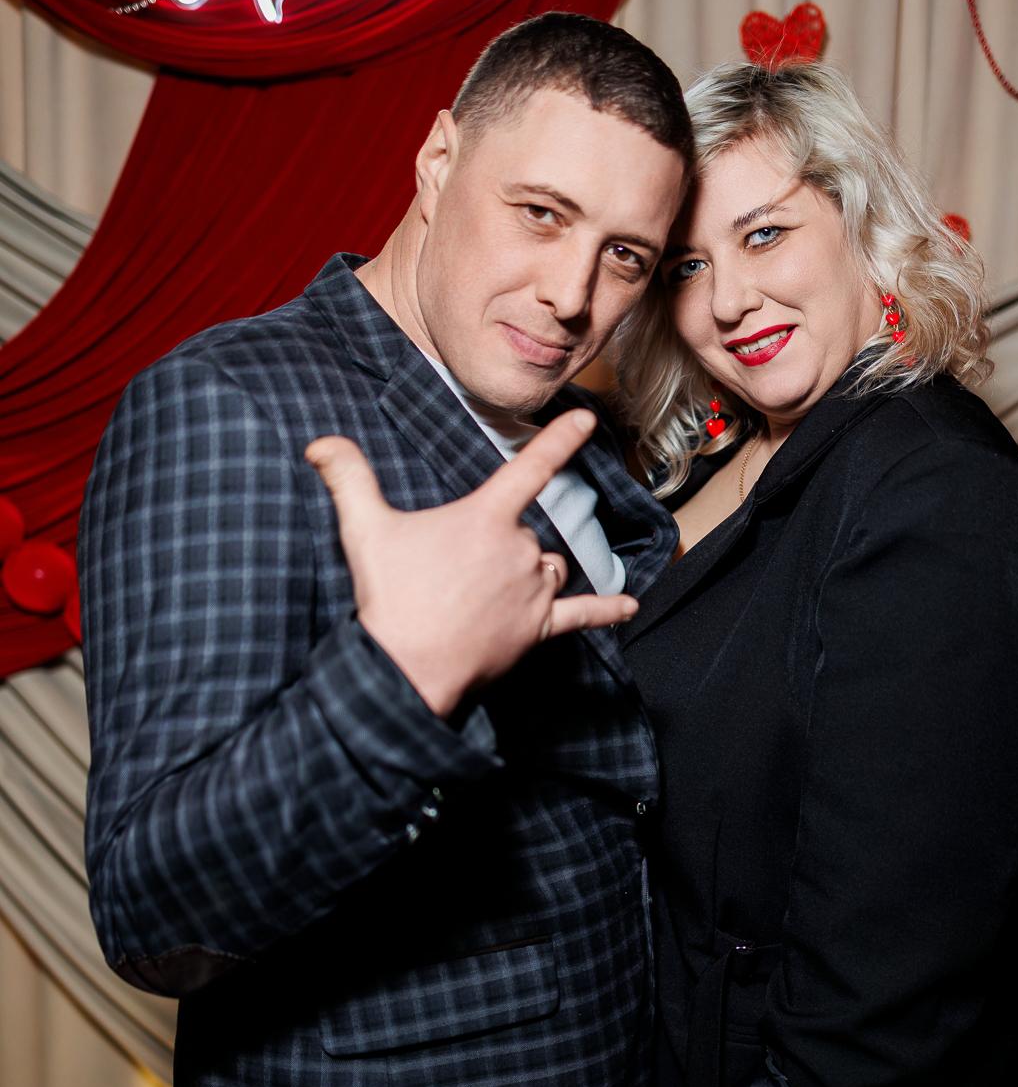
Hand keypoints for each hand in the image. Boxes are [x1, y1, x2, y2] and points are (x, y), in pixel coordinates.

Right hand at [305, 408, 637, 716]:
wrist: (406, 669)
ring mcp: (534, 591)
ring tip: (485, 593)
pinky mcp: (539, 629)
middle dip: (498, 545)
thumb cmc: (390, 599)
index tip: (586, 417)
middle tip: (453, 572)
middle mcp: (520, 550)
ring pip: (548, 568)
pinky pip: (582, 615)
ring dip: (531, 572)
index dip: (561, 440)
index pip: (531, 468)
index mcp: (486, 519)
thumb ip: (347, 478)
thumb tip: (320, 443)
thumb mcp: (363, 529)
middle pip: (527, 532)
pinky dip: (608, 611)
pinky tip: (629, 607)